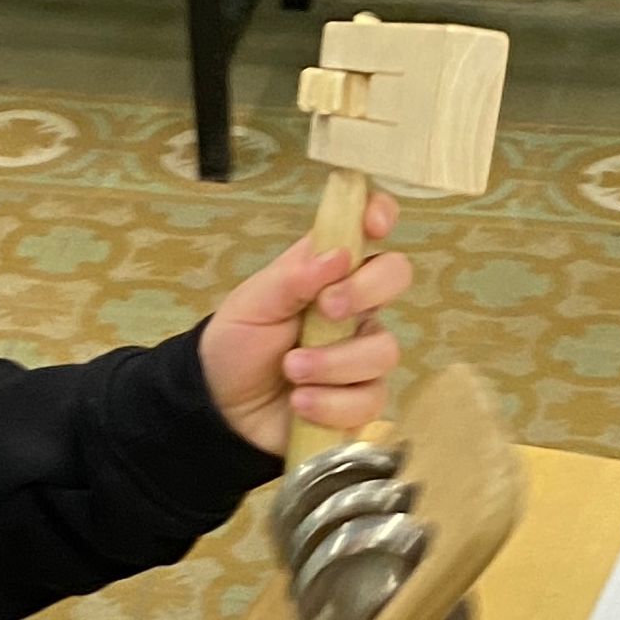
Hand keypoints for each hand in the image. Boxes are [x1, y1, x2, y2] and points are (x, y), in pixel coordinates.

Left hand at [198, 191, 412, 457]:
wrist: (223, 405)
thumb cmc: (238, 342)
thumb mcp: (253, 303)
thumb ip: (292, 278)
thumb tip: (339, 256)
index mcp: (328, 270)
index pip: (367, 228)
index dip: (380, 214)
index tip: (373, 225)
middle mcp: (356, 306)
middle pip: (397, 275)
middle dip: (365, 290)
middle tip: (326, 309)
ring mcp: (363, 354)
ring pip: (384, 350)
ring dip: (333, 362)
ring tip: (291, 370)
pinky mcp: (362, 400)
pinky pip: (369, 399)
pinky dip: (332, 403)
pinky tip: (301, 403)